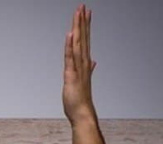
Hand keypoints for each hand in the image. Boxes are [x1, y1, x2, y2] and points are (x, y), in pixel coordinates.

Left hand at [63, 4, 97, 124]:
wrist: (83, 114)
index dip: (85, 26)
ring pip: (78, 44)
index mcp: (85, 63)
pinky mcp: (72, 75)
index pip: (85, 41)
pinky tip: (70, 34)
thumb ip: (88, 69)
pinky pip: (70, 57)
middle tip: (83, 6)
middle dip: (82, 22)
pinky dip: (70, 46)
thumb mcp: (83, 81)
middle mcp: (83, 63)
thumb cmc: (81, 100)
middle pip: (83, 38)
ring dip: (78, 28)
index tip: (86, 13)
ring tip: (78, 13)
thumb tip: (93, 61)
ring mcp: (78, 68)